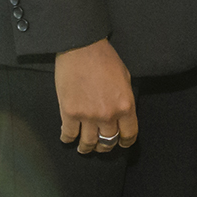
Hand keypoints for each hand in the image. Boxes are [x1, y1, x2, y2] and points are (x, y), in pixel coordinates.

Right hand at [55, 38, 137, 153]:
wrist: (82, 49)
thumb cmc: (105, 59)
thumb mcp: (125, 79)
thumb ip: (124, 100)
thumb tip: (122, 116)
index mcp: (125, 105)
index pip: (129, 134)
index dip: (125, 142)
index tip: (121, 143)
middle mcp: (108, 115)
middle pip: (108, 142)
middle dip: (105, 146)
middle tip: (101, 144)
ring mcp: (88, 116)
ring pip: (88, 144)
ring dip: (87, 148)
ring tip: (84, 147)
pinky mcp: (69, 113)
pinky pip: (68, 135)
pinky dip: (68, 138)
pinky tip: (68, 136)